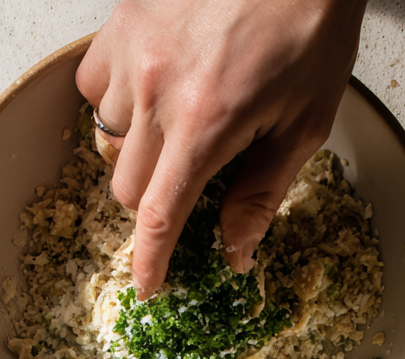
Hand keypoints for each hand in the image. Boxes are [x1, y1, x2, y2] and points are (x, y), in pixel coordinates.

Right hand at [76, 0, 365, 297]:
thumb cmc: (310, 27)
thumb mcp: (304, 124)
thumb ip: (262, 193)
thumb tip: (235, 251)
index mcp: (206, 124)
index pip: (160, 216)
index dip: (150, 261)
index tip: (148, 285)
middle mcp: (159, 90)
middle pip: (128, 187)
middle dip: (155, 198)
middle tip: (188, 179)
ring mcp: (134, 51)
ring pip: (108, 137)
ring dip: (135, 145)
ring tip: (175, 120)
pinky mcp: (123, 19)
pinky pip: (94, 82)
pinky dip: (116, 96)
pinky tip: (152, 85)